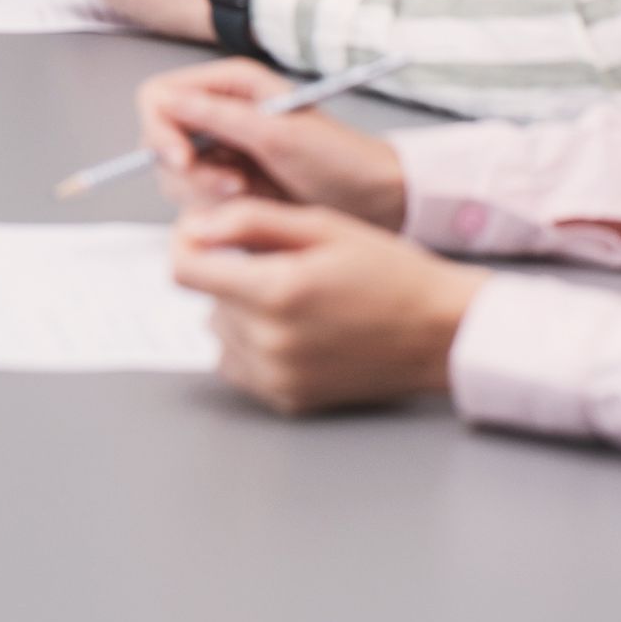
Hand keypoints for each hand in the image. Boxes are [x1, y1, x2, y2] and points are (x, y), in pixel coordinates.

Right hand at [136, 59, 406, 224]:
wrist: (372, 200)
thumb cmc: (338, 158)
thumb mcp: (279, 135)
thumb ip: (219, 118)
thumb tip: (164, 103)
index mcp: (229, 85)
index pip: (158, 98)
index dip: (160, 128)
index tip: (184, 159)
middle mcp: (217, 113)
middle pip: (159, 140)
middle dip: (188, 170)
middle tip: (233, 188)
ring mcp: (220, 152)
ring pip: (173, 176)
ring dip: (203, 193)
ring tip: (248, 195)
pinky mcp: (226, 186)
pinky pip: (194, 201)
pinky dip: (214, 210)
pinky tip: (249, 207)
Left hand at [173, 200, 475, 414]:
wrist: (437, 331)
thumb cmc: (389, 273)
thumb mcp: (321, 225)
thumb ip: (249, 222)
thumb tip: (196, 227)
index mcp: (276, 292)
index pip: (183, 271)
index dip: (187, 244)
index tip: (205, 236)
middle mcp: (270, 342)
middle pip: (205, 299)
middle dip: (229, 274)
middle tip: (282, 263)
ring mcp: (278, 377)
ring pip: (220, 330)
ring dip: (240, 309)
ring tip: (295, 296)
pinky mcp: (287, 399)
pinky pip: (239, 364)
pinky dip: (253, 343)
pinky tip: (295, 327)